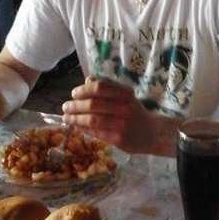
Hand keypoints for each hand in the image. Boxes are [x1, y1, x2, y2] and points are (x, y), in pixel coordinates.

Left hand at [61, 76, 176, 154]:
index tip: (74, 94)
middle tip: (65, 107)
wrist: (153, 133)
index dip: (83, 90)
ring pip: (92, 120)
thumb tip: (87, 80)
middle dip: (75, 106)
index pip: (99, 88)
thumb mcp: (125, 95)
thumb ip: (108, 86)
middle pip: (93, 105)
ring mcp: (122, 124)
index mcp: (125, 94)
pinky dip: (83, 129)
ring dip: (75, 119)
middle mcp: (124, 107)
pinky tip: (77, 127)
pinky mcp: (119, 139)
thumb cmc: (135, 112)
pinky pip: (96, 133)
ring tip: (66, 118)